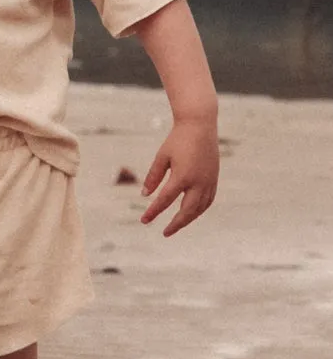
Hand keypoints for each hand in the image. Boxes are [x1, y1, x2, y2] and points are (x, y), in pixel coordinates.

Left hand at [140, 121, 218, 235]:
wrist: (200, 125)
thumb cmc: (177, 139)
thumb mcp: (162, 157)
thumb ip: (154, 177)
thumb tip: (145, 195)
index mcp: (182, 177)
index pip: (165, 200)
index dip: (153, 212)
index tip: (144, 220)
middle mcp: (198, 182)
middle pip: (187, 211)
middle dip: (175, 224)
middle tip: (165, 233)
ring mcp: (208, 182)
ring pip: (200, 208)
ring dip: (188, 219)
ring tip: (176, 224)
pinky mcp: (214, 179)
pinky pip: (208, 201)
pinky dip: (199, 210)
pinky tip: (191, 213)